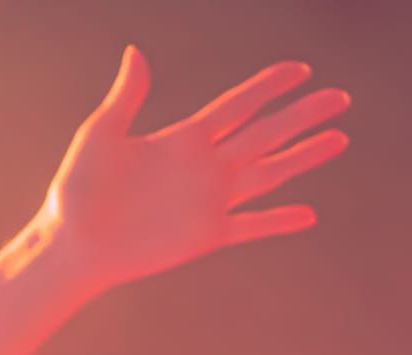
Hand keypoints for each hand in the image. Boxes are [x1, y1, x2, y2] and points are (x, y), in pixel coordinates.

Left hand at [43, 47, 351, 294]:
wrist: (72, 246)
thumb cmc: (76, 191)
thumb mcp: (99, 135)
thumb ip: (125, 97)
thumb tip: (135, 52)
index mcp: (182, 138)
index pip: (237, 105)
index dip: (269, 86)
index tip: (300, 70)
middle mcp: (203, 166)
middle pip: (265, 133)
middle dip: (302, 115)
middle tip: (339, 97)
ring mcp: (208, 201)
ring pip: (268, 172)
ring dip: (303, 157)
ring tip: (338, 139)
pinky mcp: (205, 235)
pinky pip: (251, 225)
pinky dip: (278, 221)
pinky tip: (308, 215)